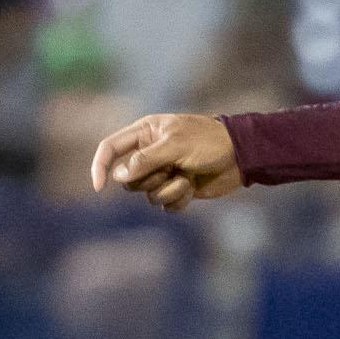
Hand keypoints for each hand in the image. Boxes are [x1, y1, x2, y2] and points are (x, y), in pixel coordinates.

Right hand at [87, 112, 243, 212]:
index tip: (99, 187)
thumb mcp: (174, 145)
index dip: (100, 166)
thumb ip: (145, 159)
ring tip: (186, 178)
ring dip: (167, 190)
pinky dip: (178, 199)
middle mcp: (150, 153)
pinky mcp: (177, 189)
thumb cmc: (208, 142)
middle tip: (169, 169)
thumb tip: (119, 176)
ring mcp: (163, 172)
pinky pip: (164, 205)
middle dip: (148, 180)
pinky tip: (192, 188)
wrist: (240, 156)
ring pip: (147, 195)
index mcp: (145, 133)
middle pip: (128, 179)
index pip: (110, 148)